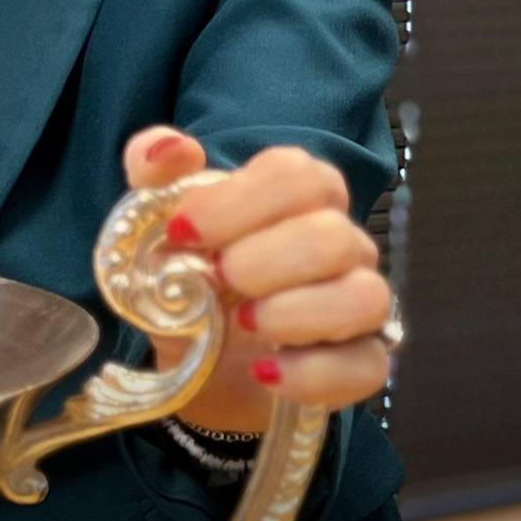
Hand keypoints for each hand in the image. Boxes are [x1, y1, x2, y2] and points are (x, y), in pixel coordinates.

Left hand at [122, 127, 392, 435]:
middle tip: (215, 278)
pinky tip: (263, 370)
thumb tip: (170, 148)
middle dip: (263, 260)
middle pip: (333, 234)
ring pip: (366, 296)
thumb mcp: (155, 221)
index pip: (298, 174)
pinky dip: (311, 372)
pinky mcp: (359, 365)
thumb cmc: (188, 275)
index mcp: (296, 197)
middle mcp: (340, 244)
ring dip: (295, 312)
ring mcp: (357, 306)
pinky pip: (366, 367)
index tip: (183, 231)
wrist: (195, 359)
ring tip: (242, 321)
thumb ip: (154, 170)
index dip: (238, 201)